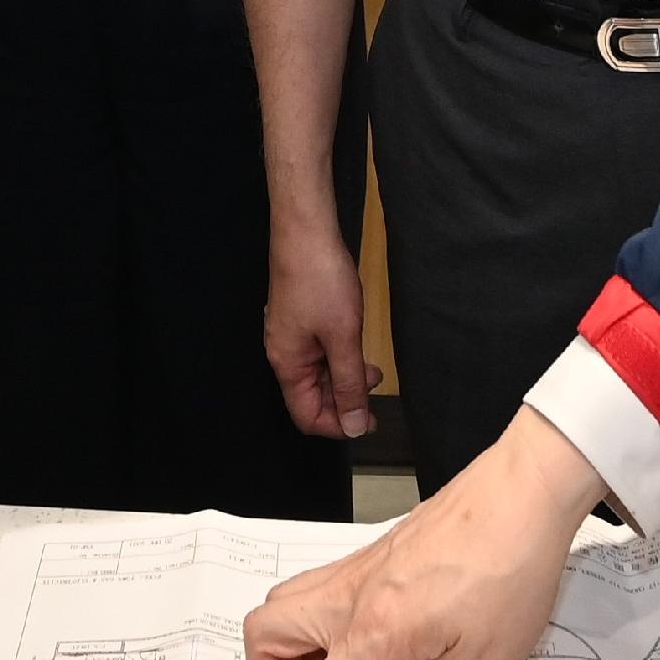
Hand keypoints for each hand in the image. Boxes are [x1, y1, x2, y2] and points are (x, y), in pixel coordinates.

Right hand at [207, 407, 596, 659]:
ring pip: (282, 611)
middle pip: (262, 642)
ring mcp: (355, 570)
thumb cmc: (512, 578)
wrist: (525, 493)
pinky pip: (317, 596)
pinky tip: (374, 645)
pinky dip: (321, 629)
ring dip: (293, 655)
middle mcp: (347, 597)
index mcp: (371, 636)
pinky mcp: (370, 556)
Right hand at [262, 220, 376, 441]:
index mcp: (287, 365)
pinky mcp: (299, 318)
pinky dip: (340, 357)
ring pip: (318, 374)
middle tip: (376, 391)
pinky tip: (357, 346)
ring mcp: (290, 335)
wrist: (306, 231)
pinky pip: (319, 352)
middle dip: (345, 400)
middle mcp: (283, 354)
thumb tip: (354, 428)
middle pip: (312, 397)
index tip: (370, 420)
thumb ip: (349, 384)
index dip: (339, 426)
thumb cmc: (322, 282)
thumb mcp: (343, 338)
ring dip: (346, 377)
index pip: (307, 417)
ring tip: (373, 369)